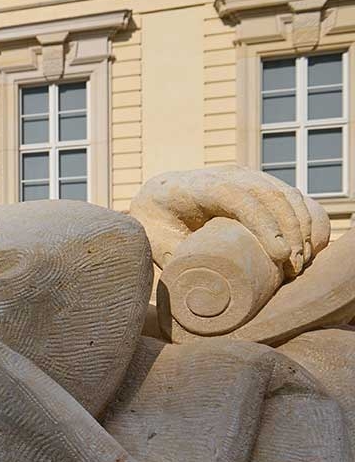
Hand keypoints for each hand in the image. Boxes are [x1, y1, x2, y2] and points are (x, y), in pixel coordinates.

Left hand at [131, 166, 329, 277]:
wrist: (158, 196)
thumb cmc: (154, 223)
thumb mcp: (153, 240)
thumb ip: (169, 258)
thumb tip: (192, 285)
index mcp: (197, 186)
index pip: (238, 196)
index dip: (263, 223)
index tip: (279, 254)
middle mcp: (226, 176)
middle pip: (268, 194)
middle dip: (289, 231)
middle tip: (294, 268)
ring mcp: (245, 178)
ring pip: (285, 194)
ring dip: (301, 227)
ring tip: (300, 264)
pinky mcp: (259, 185)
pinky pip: (290, 196)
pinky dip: (304, 219)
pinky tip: (308, 245)